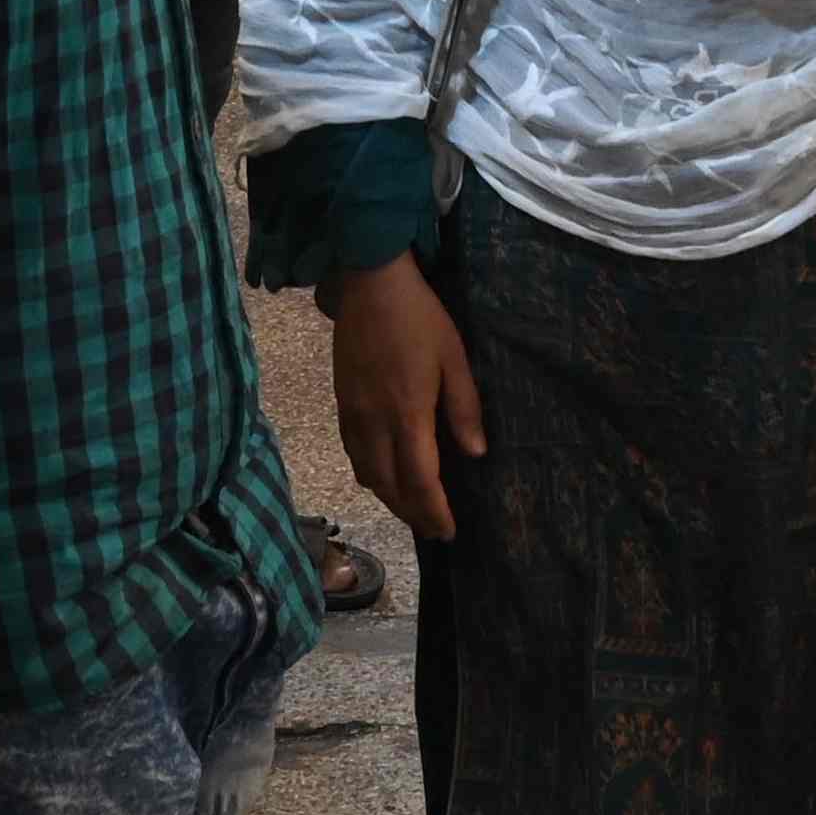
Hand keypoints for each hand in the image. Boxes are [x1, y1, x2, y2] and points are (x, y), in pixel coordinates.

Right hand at [326, 257, 480, 543]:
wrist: (368, 284)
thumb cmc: (419, 318)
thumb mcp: (454, 358)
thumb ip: (464, 408)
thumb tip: (475, 454)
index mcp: (407, 414)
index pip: (419, 480)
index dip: (433, 511)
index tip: (448, 530)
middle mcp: (374, 422)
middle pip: (388, 486)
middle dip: (411, 513)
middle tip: (433, 528)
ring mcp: (352, 414)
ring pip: (366, 474)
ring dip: (388, 498)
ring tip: (411, 508)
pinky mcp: (341, 402)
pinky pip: (352, 453)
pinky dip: (369, 475)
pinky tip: (381, 475)